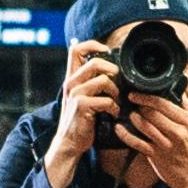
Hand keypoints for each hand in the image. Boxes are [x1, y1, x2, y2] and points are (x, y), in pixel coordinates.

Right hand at [45, 42, 119, 187]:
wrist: (70, 143)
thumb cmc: (81, 120)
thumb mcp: (83, 97)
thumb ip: (91, 82)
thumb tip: (110, 68)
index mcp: (72, 78)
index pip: (76, 49)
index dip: (93, 44)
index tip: (106, 51)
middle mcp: (71, 83)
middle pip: (95, 62)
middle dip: (113, 70)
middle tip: (118, 83)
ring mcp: (75, 94)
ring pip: (104, 80)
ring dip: (116, 92)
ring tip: (116, 102)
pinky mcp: (81, 106)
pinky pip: (106, 100)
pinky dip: (114, 107)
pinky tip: (112, 114)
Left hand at [114, 93, 187, 187]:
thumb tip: (180, 91)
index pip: (164, 104)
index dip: (147, 97)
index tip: (137, 93)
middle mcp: (178, 132)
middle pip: (152, 113)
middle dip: (139, 106)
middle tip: (133, 102)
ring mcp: (166, 145)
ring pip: (144, 125)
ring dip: (134, 118)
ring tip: (130, 114)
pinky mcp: (156, 155)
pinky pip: (137, 142)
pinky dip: (125, 135)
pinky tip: (119, 128)